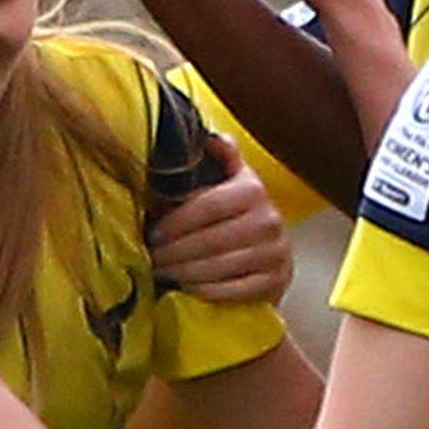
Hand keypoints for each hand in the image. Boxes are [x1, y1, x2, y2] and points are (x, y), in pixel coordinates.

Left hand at [149, 134, 291, 303]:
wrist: (271, 253)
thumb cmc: (237, 213)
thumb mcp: (232, 178)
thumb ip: (220, 156)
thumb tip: (209, 136)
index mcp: (253, 189)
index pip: (206, 206)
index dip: (175, 222)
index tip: (153, 234)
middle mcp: (269, 220)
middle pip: (210, 240)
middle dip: (175, 252)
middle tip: (152, 258)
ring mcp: (275, 253)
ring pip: (220, 267)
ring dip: (185, 273)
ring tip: (163, 273)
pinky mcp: (276, 281)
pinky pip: (235, 290)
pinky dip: (206, 291)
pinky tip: (187, 289)